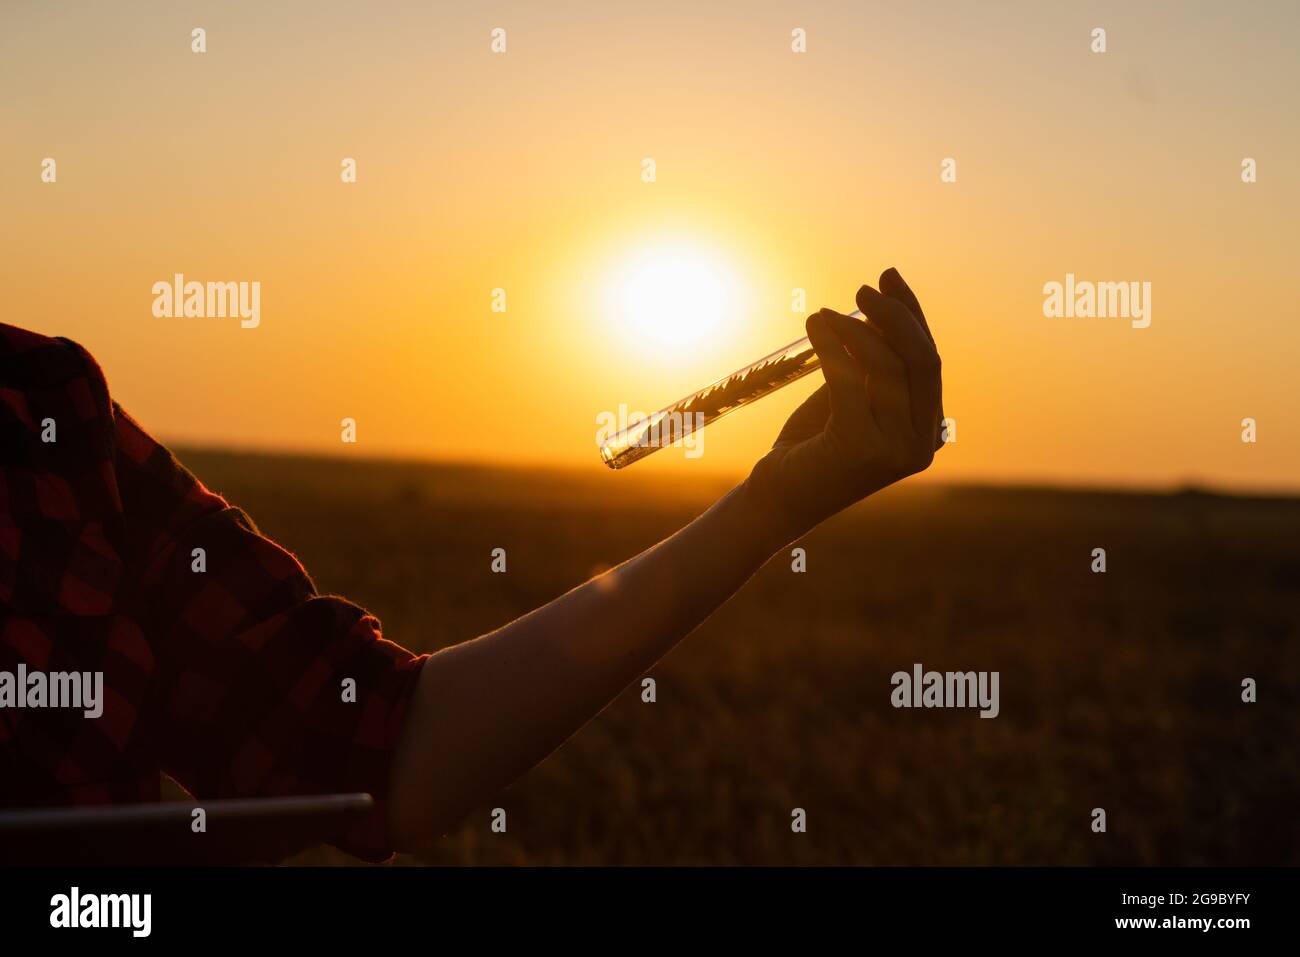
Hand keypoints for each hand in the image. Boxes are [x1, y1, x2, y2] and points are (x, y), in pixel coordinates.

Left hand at [743, 267, 943, 543]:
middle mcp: (921, 443)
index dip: (911, 314)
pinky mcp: (860, 449)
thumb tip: (879, 301)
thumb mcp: (850, 395)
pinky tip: (814, 326)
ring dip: (854, 330)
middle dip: (895, 315)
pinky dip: (832, 345)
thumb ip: (872, 359)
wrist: (778, 496)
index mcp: (927, 429)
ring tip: (822, 314)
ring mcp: (895, 450)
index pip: (928, 359)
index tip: (888, 278)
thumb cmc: (812, 444)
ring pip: (887, 367)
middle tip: (862, 289)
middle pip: (921, 360)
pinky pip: (849, 380)